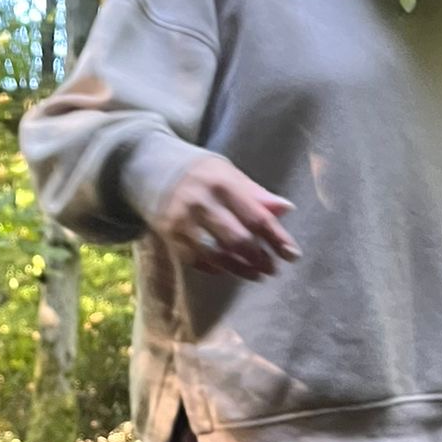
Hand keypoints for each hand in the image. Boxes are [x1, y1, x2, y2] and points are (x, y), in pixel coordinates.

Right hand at [156, 157, 299, 280]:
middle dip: (259, 258)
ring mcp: (183, 221)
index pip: (256, 217)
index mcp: (222, 183)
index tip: (292, 255)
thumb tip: (286, 210)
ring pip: (217, 254)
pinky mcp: (169, 236)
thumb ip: (256, 194)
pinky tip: (227, 269)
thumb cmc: (200, 172)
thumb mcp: (228, 174)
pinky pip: (196, 260)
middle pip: (238, 239)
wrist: (149, 167)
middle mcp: (202, 203)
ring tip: (256, 274)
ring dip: (240, 268)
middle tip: (273, 269)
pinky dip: (214, 267)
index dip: (276, 239)